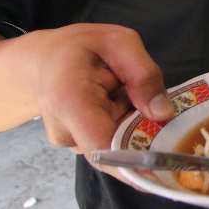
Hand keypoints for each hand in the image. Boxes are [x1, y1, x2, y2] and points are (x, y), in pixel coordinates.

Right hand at [21, 23, 172, 156]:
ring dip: (135, 132)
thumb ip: (143, 74)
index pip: (101, 145)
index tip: (162, 165)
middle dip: (145, 141)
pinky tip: (122, 108)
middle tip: (164, 116)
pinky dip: (126, 132)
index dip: (133, 161)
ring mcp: (70, 143)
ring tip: (133, 101)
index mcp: (70, 101)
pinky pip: (111, 145)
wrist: (44, 59)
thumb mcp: (119, 42)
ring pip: (116, 149)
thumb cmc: (80, 47)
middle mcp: (65, 130)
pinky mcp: (78, 146)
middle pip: (115, 151)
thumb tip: (163, 113)